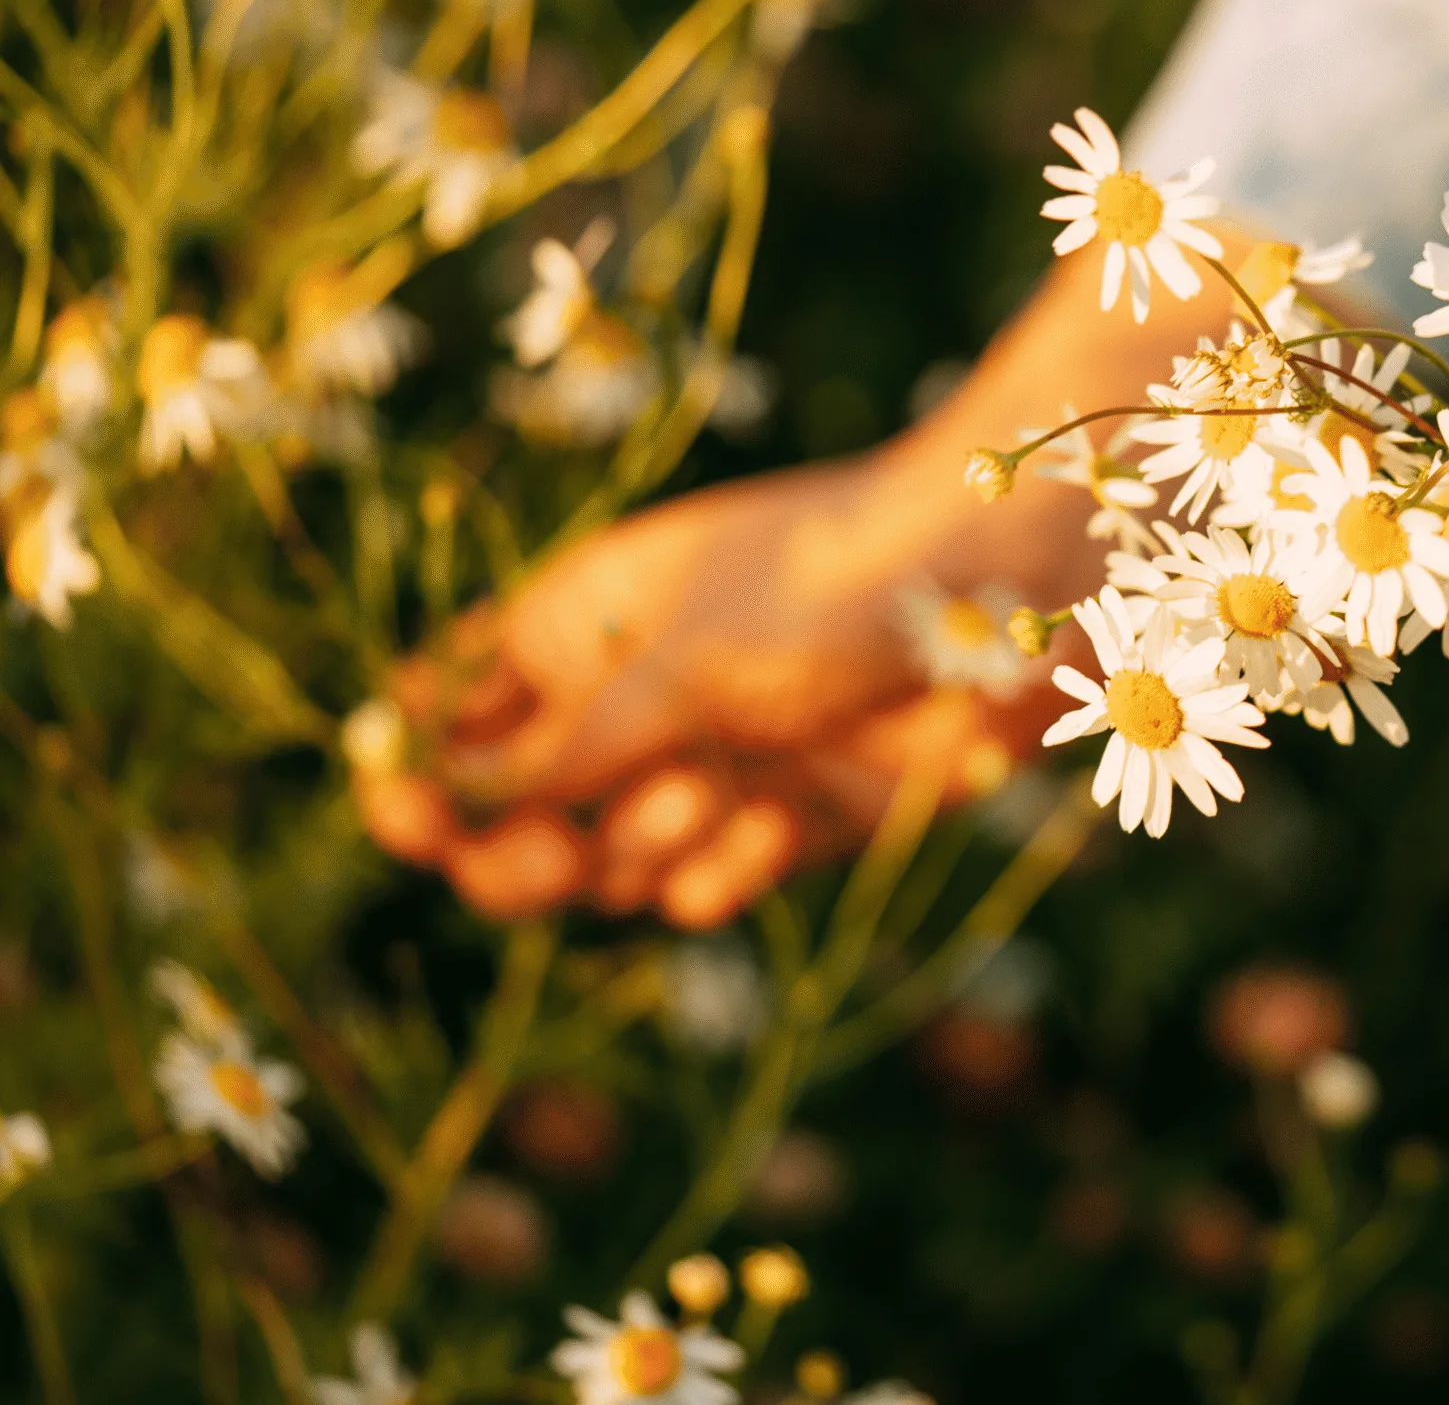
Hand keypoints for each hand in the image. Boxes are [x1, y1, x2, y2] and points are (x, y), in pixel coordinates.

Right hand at [355, 442, 1076, 925]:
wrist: (1008, 602)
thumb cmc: (828, 587)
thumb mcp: (674, 663)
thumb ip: (559, 750)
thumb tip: (450, 812)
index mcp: (576, 622)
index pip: (443, 708)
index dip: (413, 769)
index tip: (412, 819)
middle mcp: (628, 701)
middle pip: (508, 819)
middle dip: (518, 851)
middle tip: (556, 861)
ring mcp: (705, 765)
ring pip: (607, 867)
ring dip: (638, 847)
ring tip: (706, 791)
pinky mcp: (786, 825)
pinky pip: (703, 889)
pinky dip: (722, 875)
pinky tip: (769, 828)